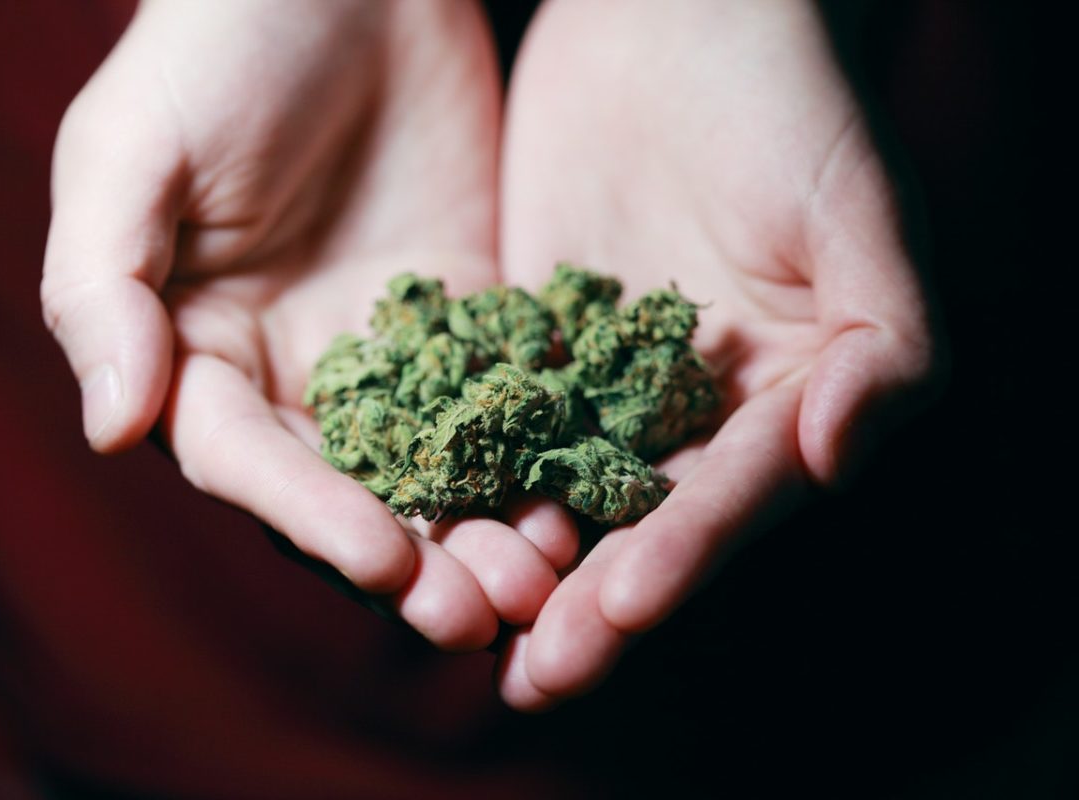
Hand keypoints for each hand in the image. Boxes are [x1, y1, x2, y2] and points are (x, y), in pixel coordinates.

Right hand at [41, 0, 558, 649]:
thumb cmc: (216, 46)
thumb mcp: (131, 150)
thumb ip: (106, 288)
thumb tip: (110, 428)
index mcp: (199, 355)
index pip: (248, 464)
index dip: (310, 518)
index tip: (382, 562)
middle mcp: (294, 377)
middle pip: (348, 495)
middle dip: (409, 561)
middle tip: (476, 613)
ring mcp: (390, 358)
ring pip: (435, 473)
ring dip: (481, 534)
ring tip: (541, 582)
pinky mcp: (470, 326)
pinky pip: (504, 409)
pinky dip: (537, 460)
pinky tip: (582, 499)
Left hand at [496, 0, 937, 707]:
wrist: (673, 21)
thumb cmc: (790, 106)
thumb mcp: (861, 219)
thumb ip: (885, 347)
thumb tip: (839, 461)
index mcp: (783, 405)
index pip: (732, 500)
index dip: (683, 558)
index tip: (621, 609)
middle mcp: (693, 416)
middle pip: (640, 525)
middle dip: (588, 601)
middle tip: (532, 672)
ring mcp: (604, 388)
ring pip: (556, 492)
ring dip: (512, 563)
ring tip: (460, 625)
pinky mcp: (526, 350)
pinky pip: (487, 423)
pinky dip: (455, 476)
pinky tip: (410, 524)